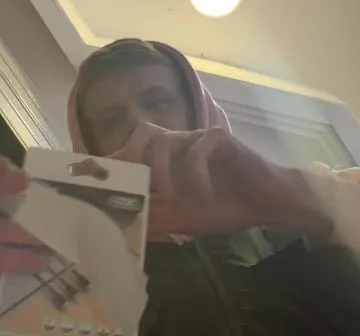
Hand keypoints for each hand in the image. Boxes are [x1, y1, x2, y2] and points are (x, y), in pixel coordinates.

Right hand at [0, 155, 50, 302]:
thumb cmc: (24, 247)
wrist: (23, 296)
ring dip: (23, 228)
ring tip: (48, 233)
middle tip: (25, 181)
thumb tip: (68, 155)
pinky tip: (42, 260)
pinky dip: (23, 256)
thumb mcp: (21, 212)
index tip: (7, 164)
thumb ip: (25, 189)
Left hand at [121, 126, 332, 238]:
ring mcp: (199, 139)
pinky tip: (207, 196)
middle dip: (132, 155)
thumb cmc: (226, 208)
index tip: (91, 178)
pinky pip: (199, 148)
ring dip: (162, 169)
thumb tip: (121, 226)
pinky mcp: (221, 139)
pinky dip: (198, 175)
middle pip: (143, 133)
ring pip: (166, 138)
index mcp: (166, 162)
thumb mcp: (184, 220)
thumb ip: (156, 219)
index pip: (132, 153)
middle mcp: (179, 145)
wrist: (268, 203)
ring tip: (170, 195)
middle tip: (134, 184)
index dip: (112, 162)